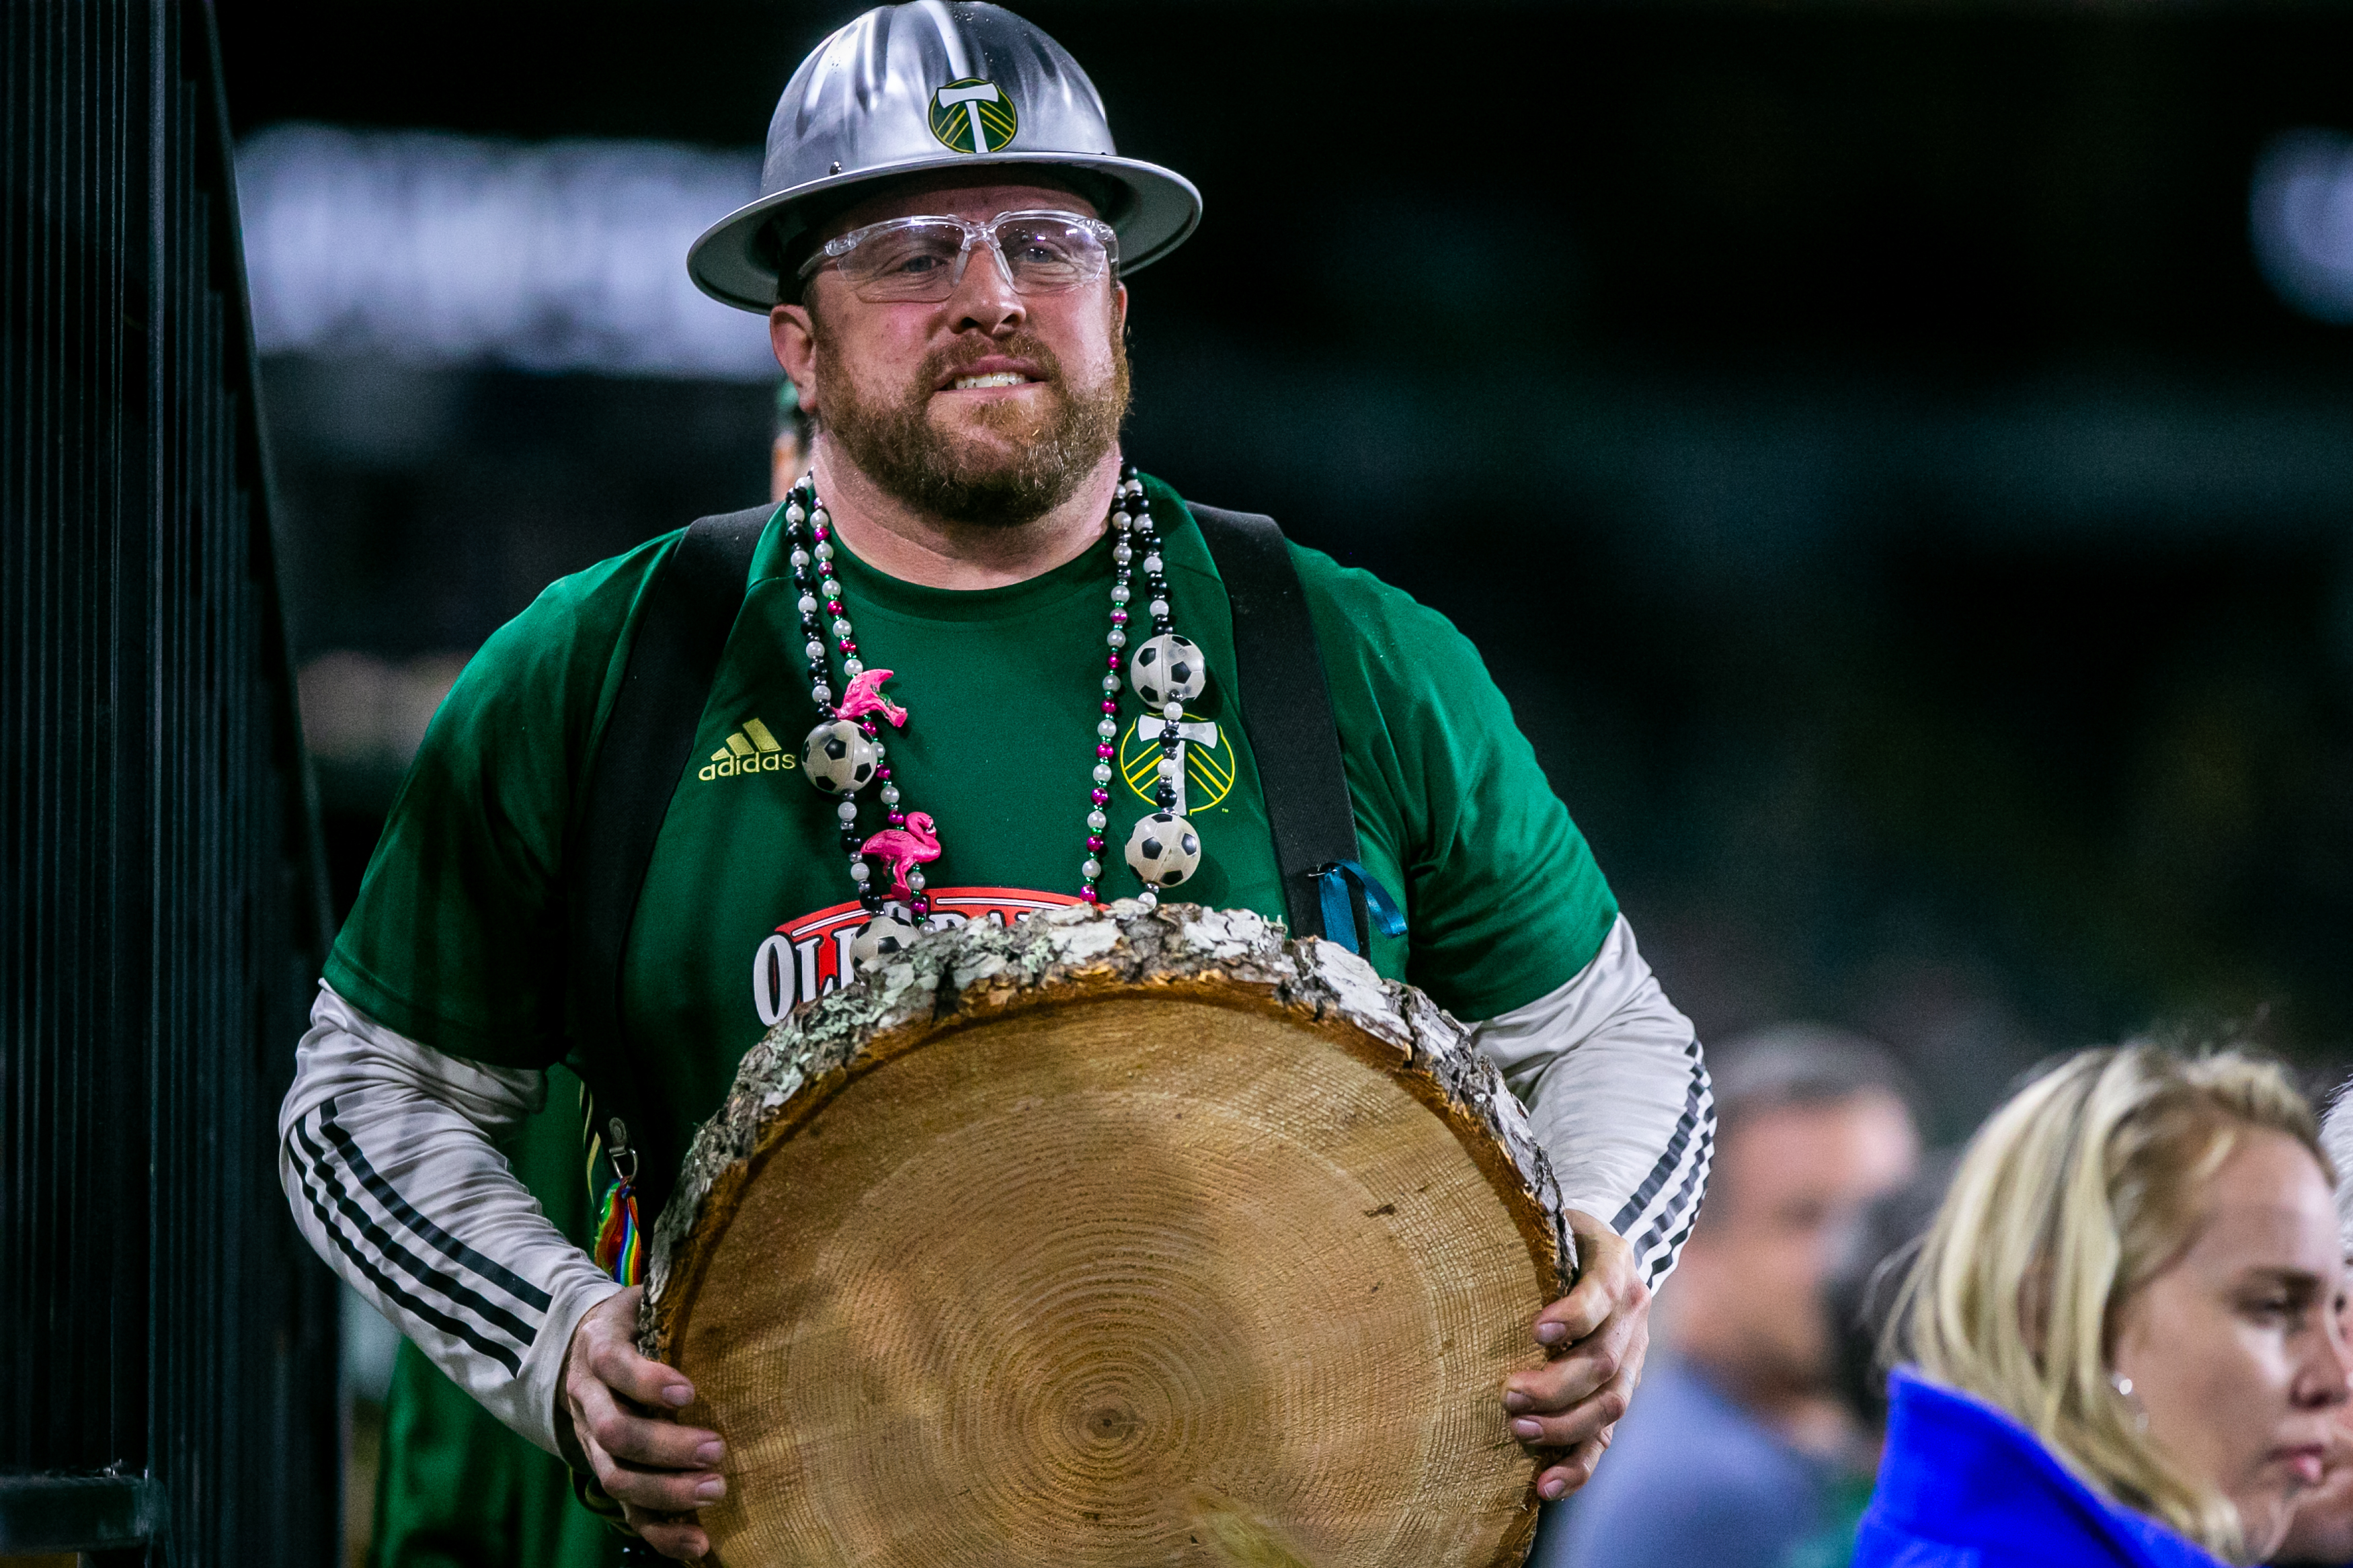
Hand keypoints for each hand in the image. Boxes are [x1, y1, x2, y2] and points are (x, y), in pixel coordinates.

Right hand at [557, 1286, 723, 1560]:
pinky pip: (627, 1511)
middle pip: (616, 1434)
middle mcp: (588, 1398)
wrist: (577, 1346)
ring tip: (716, 1492)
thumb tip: (746, 1287)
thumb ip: (678, 1301)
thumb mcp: (645, 1300)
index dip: (647, 1382)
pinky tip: (698, 1545)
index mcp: (600, 1348)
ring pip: (617, 1477)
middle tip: (717, 1450)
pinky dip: (661, 1533)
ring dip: (667, 1492)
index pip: (615, 1366)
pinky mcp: (607, 1471)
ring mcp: (592, 1441)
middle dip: (667, 1448)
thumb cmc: (634, 1321)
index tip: (688, 1392)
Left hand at [1501, 1209, 1650, 1500]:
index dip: (1573, 1314)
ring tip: (1518, 1429)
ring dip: (1564, 1425)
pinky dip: (1578, 1465)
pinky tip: (1544, 1486)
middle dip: (1556, 1384)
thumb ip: (1519, 1225)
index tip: (1536, 1329)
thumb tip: (1449, 1222)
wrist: (1599, 1247)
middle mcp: (1631, 1313)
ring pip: (1610, 1404)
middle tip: (1507, 1393)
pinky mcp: (1617, 1391)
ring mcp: (1630, 1356)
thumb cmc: (1551, 1232)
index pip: (1601, 1293)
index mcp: (1613, 1264)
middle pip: (1604, 1361)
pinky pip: (1605, 1437)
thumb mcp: (1544, 1218)